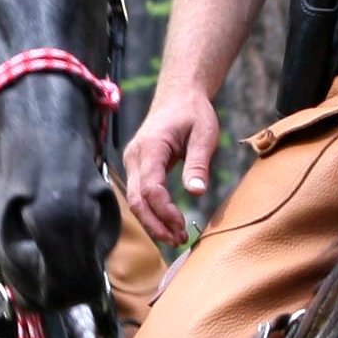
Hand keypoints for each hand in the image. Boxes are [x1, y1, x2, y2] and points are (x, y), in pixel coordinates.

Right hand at [123, 82, 220, 246]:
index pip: (150, 188)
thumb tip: (196, 191)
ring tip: (176, 238)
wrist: (178, 96)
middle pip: (136, 200)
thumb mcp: (204, 133)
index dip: (164, 211)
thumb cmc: (193, 112)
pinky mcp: (137, 168)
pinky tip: (167, 225)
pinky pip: (139, 195)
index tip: (182, 225)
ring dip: (153, 223)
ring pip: (135, 201)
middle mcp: (134, 156)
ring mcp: (133, 163)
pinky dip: (151, 213)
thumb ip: (199, 162)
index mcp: (150, 147)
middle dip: (155, 225)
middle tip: (178, 241)